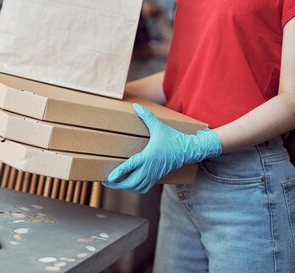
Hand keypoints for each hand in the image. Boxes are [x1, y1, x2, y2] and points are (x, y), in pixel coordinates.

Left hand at [103, 103, 221, 192]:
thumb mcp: (159, 126)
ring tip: (115, 183)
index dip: (119, 174)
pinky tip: (129, 185)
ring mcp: (154, 174)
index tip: (109, 178)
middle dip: (118, 185)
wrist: (188, 150)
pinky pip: (144, 188)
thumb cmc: (173, 138)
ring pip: (137, 187)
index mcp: (148, 156)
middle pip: (131, 182)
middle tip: (106, 181)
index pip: (130, 167)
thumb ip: (146, 116)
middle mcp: (150, 168)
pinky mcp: (157, 177)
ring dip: (125, 187)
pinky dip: (135, 189)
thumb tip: (136, 106)